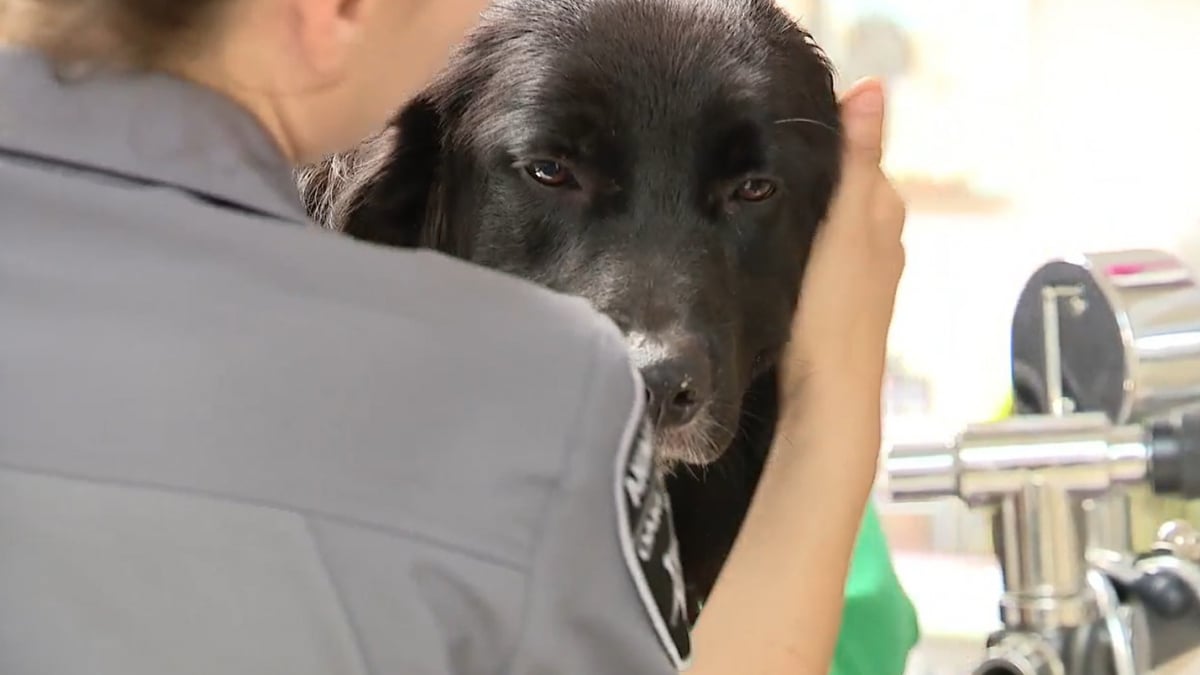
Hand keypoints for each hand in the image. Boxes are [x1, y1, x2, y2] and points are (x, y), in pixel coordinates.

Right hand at [783, 78, 905, 406]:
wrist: (829, 396)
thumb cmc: (835, 314)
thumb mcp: (845, 223)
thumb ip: (857, 158)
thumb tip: (873, 88)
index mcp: (883, 215)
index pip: (863, 156)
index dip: (831, 137)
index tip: (788, 123)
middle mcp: (880, 243)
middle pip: (850, 189)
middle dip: (819, 171)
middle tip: (769, 157)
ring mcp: (860, 277)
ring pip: (837, 224)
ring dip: (811, 208)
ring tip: (768, 197)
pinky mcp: (837, 303)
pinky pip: (824, 255)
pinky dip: (806, 242)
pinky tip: (780, 249)